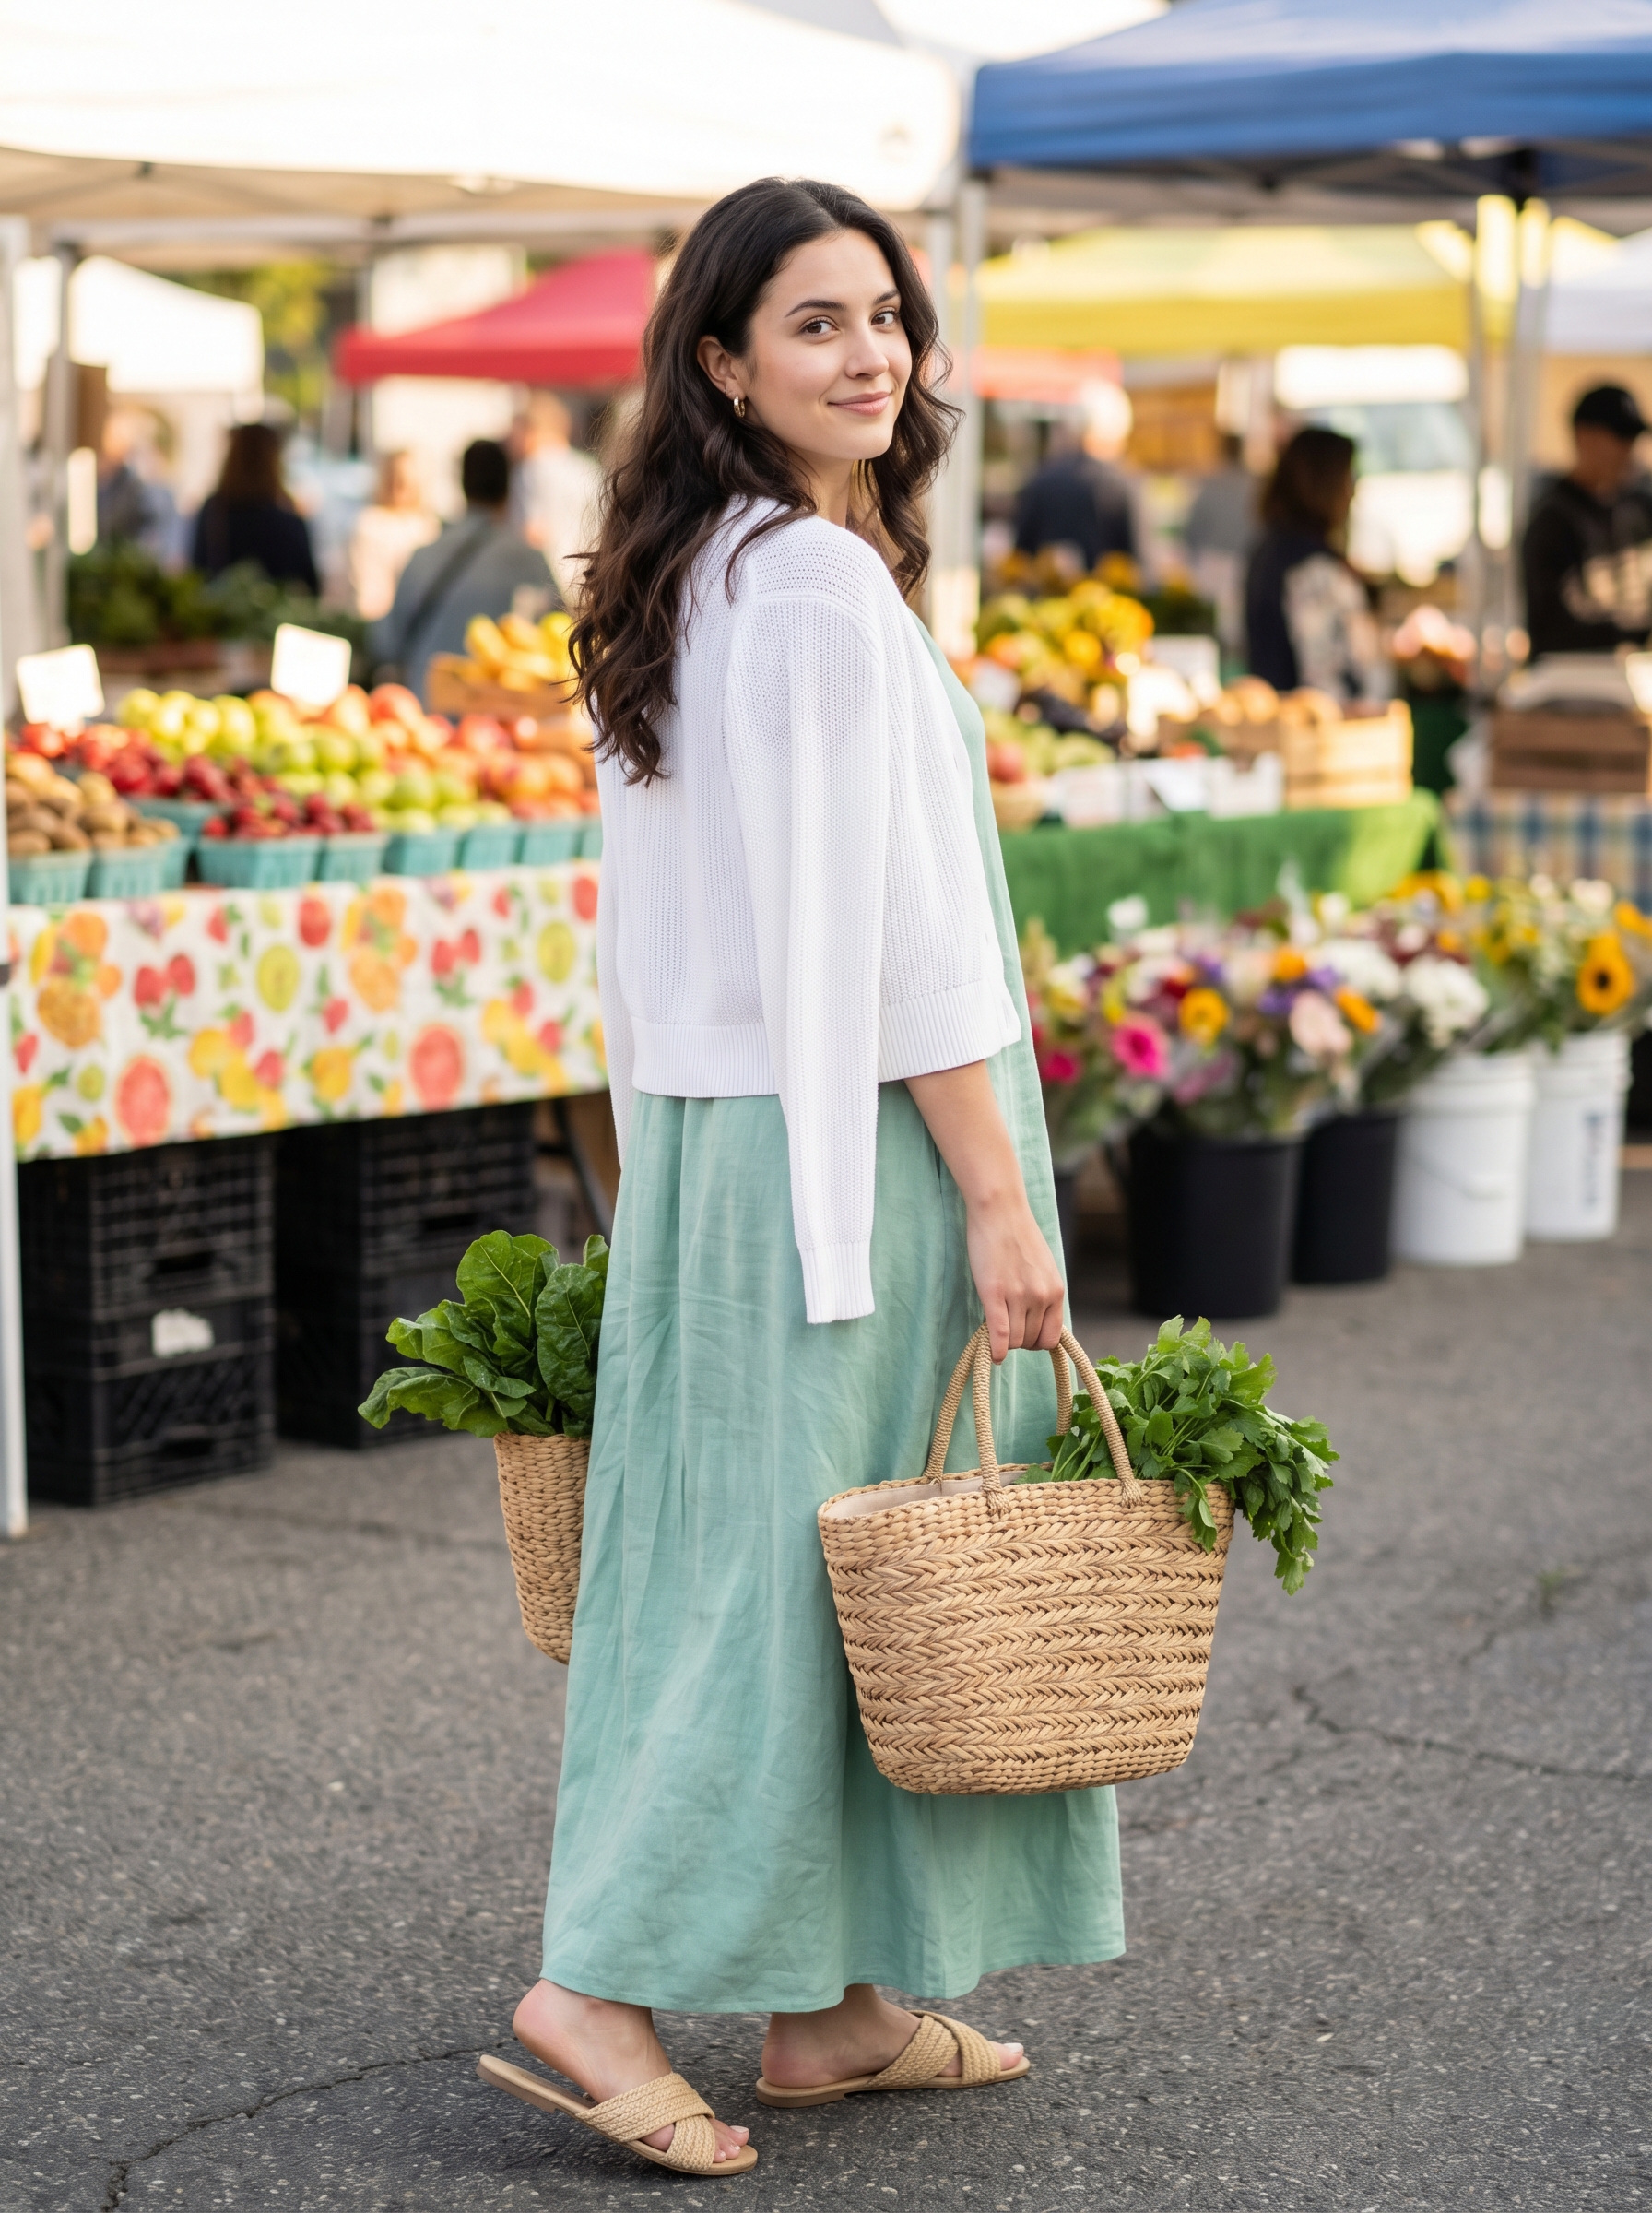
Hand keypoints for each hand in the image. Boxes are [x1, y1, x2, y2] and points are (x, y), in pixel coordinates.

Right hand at [965, 1189, 1064, 1363]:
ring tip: (994, 1325)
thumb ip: (1044, 1293)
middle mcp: (1041, 1296)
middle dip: (1017, 1340)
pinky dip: (995, 1349)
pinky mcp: (994, 1293)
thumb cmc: (1017, 1236)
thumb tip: (1038, 1321)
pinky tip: (992, 1355)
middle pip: (1030, 1342)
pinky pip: (999, 1334)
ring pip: (1013, 1340)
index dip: (1035, 1342)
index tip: (1023, 1335)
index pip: (1051, 1338)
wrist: (1000, 1210)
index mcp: (1056, 1291)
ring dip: (1003, 1341)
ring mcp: (1018, 1296)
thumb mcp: (1043, 1268)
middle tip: (1004, 1327)